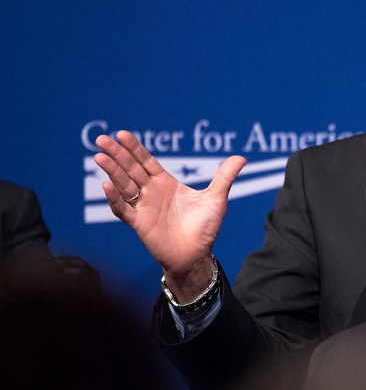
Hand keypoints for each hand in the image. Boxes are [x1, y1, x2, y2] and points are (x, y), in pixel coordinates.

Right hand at [94, 130, 245, 300]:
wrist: (197, 255)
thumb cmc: (205, 228)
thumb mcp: (216, 199)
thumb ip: (224, 177)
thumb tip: (241, 157)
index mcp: (166, 183)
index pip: (146, 161)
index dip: (134, 148)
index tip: (122, 134)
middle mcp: (151, 192)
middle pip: (130, 169)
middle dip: (116, 154)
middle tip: (101, 139)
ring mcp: (143, 207)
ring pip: (123, 185)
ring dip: (112, 172)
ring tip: (99, 157)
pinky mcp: (139, 223)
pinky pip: (123, 209)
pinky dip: (115, 199)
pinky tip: (108, 186)